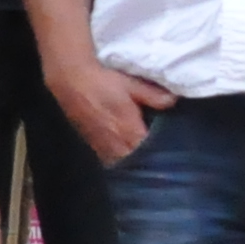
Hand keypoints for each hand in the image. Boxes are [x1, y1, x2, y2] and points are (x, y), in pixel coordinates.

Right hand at [44, 48, 174, 168]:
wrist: (70, 80)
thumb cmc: (102, 81)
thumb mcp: (130, 84)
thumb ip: (152, 95)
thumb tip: (173, 101)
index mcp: (130, 131)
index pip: (149, 153)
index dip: (160, 154)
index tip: (170, 152)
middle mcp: (116, 144)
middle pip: (136, 162)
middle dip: (146, 160)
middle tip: (159, 156)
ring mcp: (102, 146)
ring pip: (121, 163)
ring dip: (131, 160)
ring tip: (141, 156)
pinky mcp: (92, 144)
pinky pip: (108, 158)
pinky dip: (117, 157)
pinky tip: (122, 151)